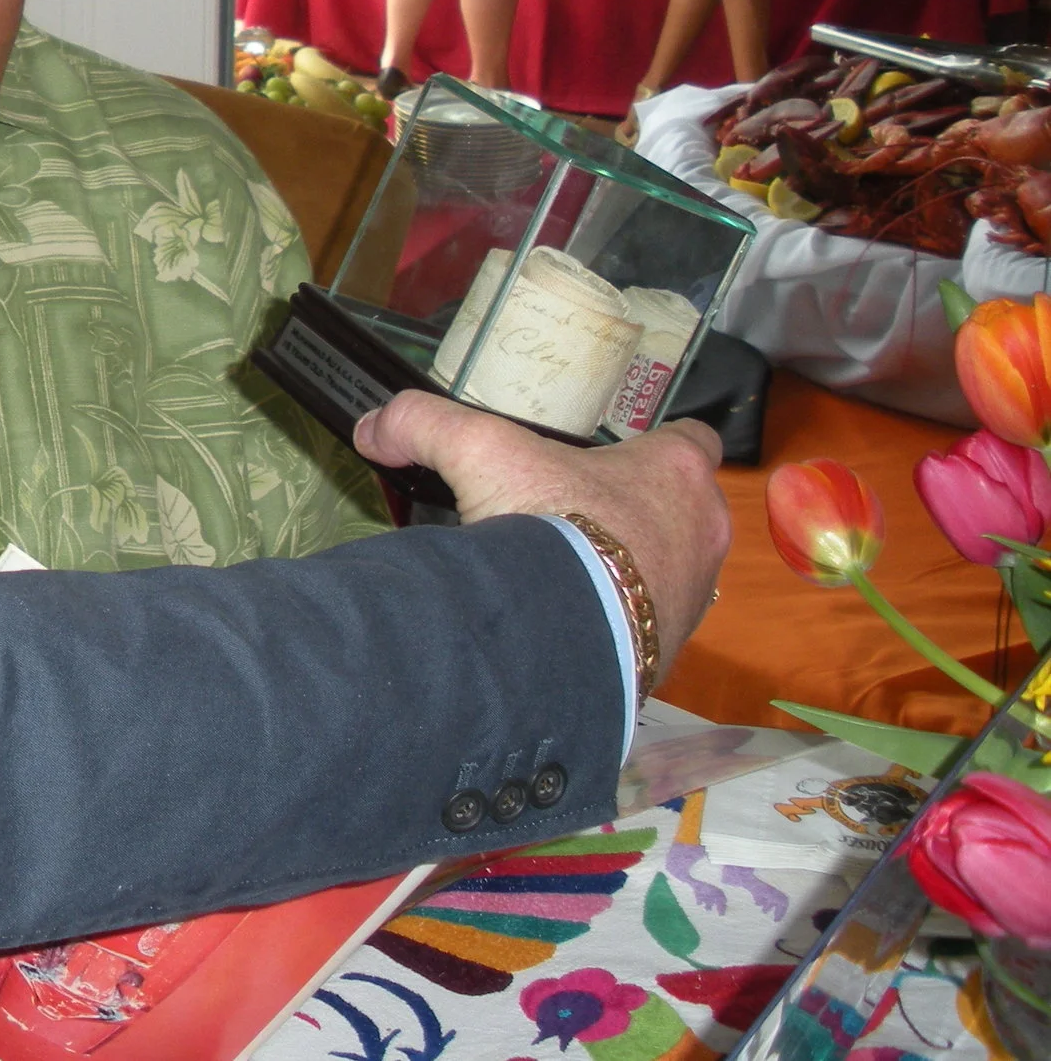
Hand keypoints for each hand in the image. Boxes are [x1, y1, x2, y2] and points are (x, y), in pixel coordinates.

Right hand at [355, 391, 728, 669]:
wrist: (564, 632)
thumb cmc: (549, 525)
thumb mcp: (478, 452)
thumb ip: (425, 425)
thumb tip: (372, 426)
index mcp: (676, 472)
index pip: (691, 441)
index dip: (655, 447)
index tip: (614, 458)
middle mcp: (702, 529)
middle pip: (680, 508)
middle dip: (636, 512)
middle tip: (576, 516)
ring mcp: (695, 594)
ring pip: (670, 568)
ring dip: (630, 567)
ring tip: (566, 572)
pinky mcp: (673, 649)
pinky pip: (650, 623)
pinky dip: (617, 618)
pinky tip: (568, 617)